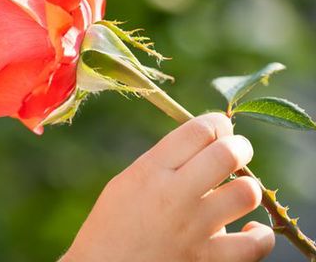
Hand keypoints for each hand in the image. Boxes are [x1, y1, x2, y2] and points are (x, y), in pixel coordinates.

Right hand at [61, 112, 274, 261]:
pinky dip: (260, 235)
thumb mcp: (126, 183)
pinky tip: (250, 230)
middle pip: (227, 154)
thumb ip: (162, 163)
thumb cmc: (112, 225)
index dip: (217, 123)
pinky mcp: (206, 260)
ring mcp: (193, 229)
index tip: (220, 128)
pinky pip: (255, 244)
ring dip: (248, 188)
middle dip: (240, 147)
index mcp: (149, 171)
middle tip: (237, 152)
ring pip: (247, 193)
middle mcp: (173, 196)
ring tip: (239, 192)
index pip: (197, 131)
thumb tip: (206, 143)